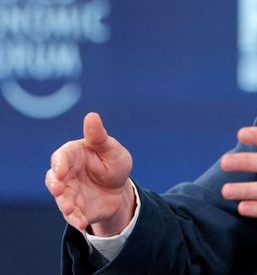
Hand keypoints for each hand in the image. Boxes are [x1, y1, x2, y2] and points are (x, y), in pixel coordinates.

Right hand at [46, 112, 134, 234]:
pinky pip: (73, 216)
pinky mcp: (76, 209)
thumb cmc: (113, 162)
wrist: (120, 188)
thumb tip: (91, 116)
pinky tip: (82, 223)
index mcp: (72, 156)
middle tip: (59, 190)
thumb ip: (98, 136)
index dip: (59, 164)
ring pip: (61, 199)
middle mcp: (66, 175)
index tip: (62, 171)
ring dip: (64, 204)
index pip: (60, 157)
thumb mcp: (110, 148)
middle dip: (55, 185)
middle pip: (54, 180)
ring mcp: (69, 193)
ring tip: (69, 210)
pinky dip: (76, 220)